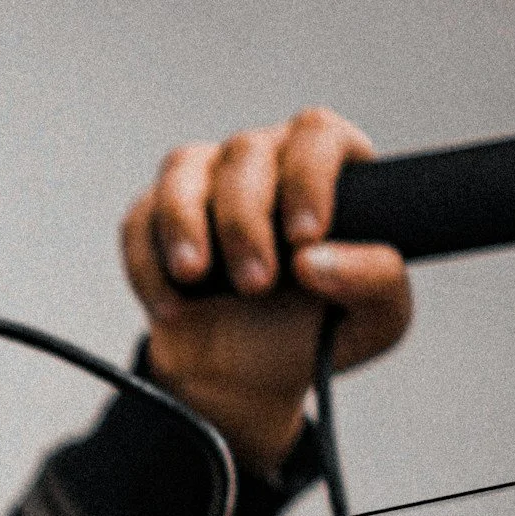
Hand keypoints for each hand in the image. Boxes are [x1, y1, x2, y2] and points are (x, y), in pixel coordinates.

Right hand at [120, 107, 411, 474]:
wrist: (242, 379)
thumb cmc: (312, 334)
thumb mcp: (375, 320)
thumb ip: (376, 282)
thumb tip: (317, 258)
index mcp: (330, 169)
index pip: (317, 135)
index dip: (308, 178)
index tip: (304, 236)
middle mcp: (267, 162)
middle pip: (246, 151)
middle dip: (244, 221)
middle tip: (255, 285)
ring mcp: (205, 183)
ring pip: (183, 169)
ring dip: (184, 224)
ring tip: (194, 277)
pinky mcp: (153, 217)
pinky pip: (139, 219)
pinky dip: (147, 263)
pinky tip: (172, 306)